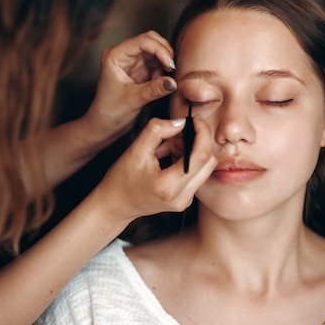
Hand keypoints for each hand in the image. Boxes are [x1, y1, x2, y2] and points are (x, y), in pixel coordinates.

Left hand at [82, 31, 176, 144]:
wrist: (105, 125)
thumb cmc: (110, 112)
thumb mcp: (134, 100)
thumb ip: (154, 89)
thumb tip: (173, 82)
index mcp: (115, 55)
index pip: (143, 41)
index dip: (160, 50)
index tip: (170, 65)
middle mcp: (123, 55)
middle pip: (151, 41)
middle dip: (164, 53)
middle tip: (171, 69)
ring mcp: (132, 62)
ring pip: (156, 51)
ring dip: (164, 62)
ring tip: (163, 79)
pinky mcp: (140, 72)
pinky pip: (157, 64)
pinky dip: (163, 71)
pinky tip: (161, 83)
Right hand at [95, 116, 217, 221]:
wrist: (115, 205)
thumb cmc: (121, 179)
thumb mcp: (135, 149)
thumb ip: (157, 130)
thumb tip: (181, 121)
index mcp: (169, 186)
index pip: (202, 155)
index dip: (202, 132)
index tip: (194, 119)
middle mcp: (182, 197)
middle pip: (209, 161)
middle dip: (197, 141)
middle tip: (175, 134)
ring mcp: (186, 201)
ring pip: (204, 167)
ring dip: (190, 150)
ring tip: (165, 147)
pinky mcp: (186, 199)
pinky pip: (196, 173)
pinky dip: (186, 159)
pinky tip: (167, 156)